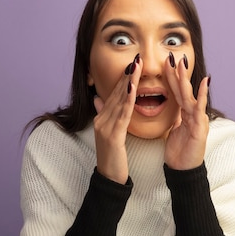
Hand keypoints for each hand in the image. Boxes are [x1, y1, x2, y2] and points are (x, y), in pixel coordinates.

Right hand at [92, 58, 140, 183]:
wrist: (109, 178)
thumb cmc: (113, 157)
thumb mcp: (109, 133)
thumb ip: (105, 115)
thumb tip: (97, 98)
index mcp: (102, 118)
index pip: (114, 94)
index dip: (124, 78)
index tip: (133, 64)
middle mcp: (101, 119)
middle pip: (116, 93)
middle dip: (127, 75)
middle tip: (136, 57)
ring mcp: (105, 126)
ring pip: (119, 100)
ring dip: (128, 82)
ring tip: (136, 66)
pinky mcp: (112, 135)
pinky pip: (122, 114)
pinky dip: (128, 99)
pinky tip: (133, 88)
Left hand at [164, 53, 209, 169]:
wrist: (183, 170)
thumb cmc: (179, 152)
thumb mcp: (175, 131)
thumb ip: (176, 118)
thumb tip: (172, 110)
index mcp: (185, 114)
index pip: (177, 92)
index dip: (172, 78)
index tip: (165, 63)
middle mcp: (193, 113)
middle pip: (184, 90)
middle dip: (178, 73)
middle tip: (173, 56)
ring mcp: (198, 119)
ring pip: (190, 96)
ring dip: (186, 79)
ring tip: (182, 64)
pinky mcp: (200, 127)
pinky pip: (200, 108)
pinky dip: (201, 95)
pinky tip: (204, 82)